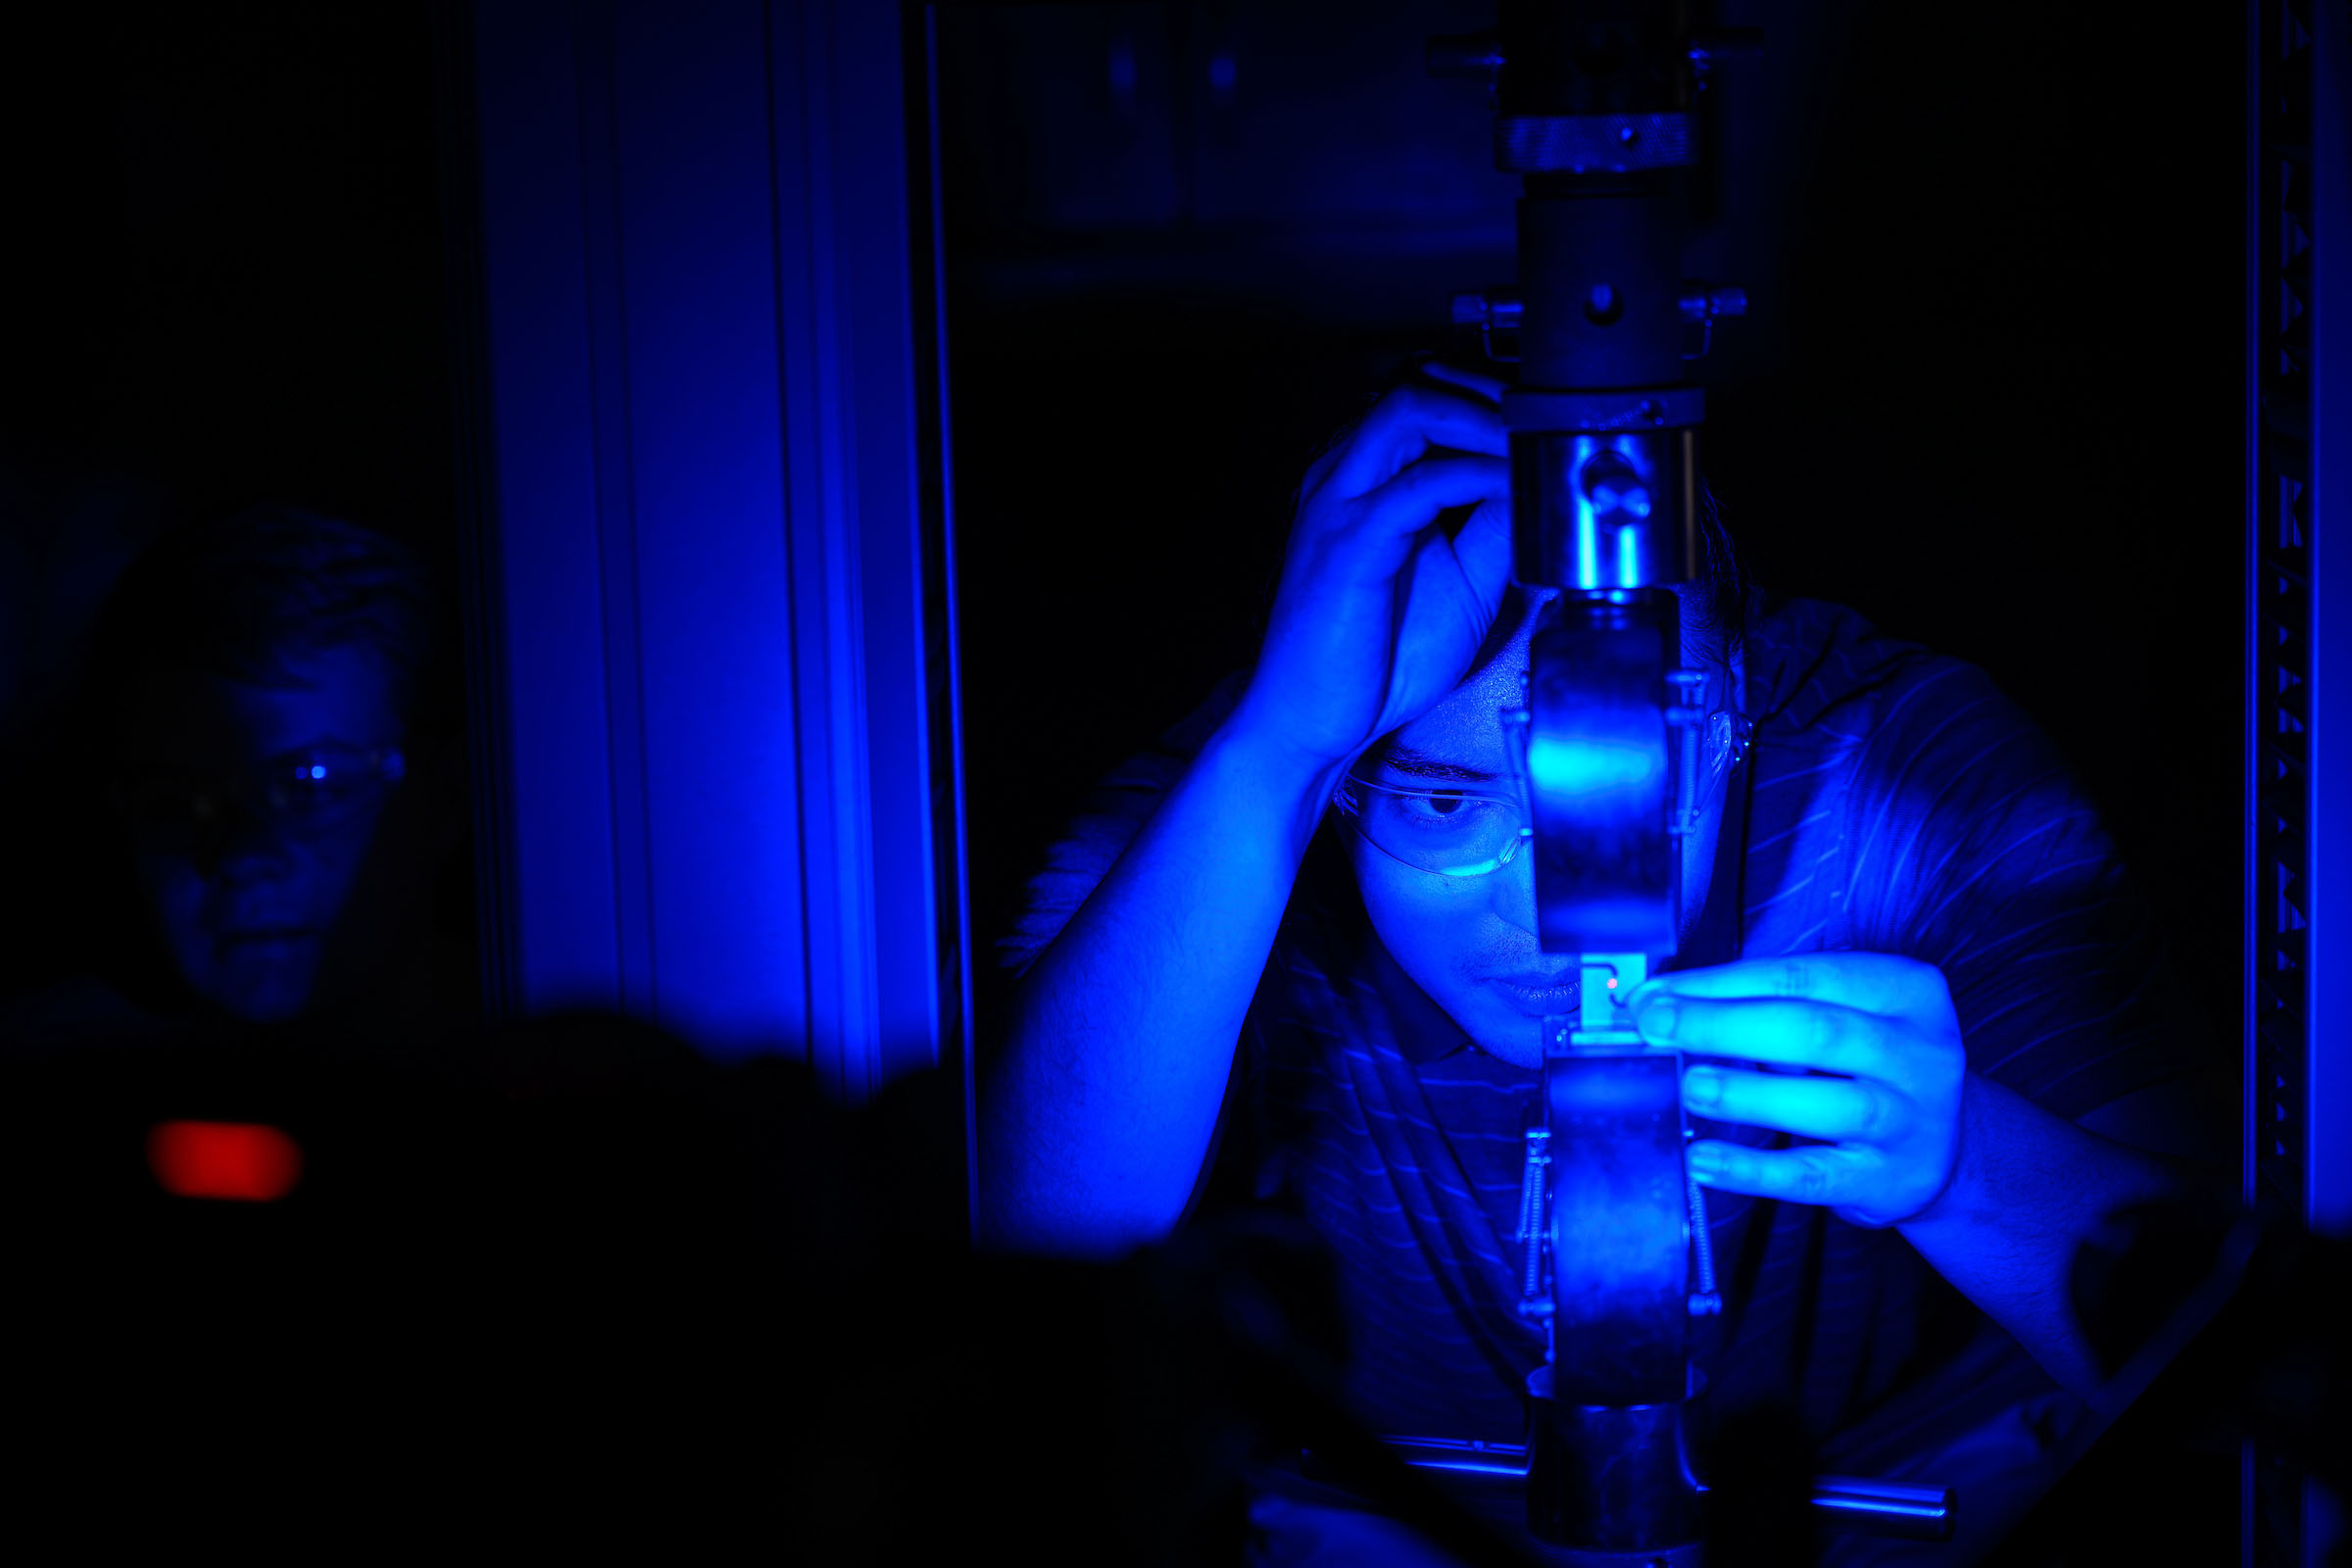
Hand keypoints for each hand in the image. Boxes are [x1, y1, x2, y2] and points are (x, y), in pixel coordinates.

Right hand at [1227, 362, 1513, 772]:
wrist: (1311, 721)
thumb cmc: (1372, 659)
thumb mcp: (1464, 582)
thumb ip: (1497, 528)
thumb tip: (1542, 483)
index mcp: (1365, 481)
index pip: (1425, 396)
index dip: (1489, 394)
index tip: (1544, 418)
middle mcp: (1346, 477)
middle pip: (1415, 380)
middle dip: (1490, 388)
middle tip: (1544, 418)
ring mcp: (1342, 504)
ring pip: (1408, 407)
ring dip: (1483, 416)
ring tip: (1531, 441)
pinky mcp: (1350, 543)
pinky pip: (1419, 483)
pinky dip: (1477, 474)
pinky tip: (1512, 487)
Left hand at [1624, 954, 1967, 1229]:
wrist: (1947, 1148)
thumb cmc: (1872, 1066)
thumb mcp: (1844, 1018)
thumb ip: (1767, 1006)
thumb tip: (1664, 1003)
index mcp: (1905, 990)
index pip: (1800, 977)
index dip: (1720, 984)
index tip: (1656, 994)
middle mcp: (1919, 1052)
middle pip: (1812, 1031)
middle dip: (1722, 1026)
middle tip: (1657, 1028)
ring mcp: (1910, 1119)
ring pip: (1823, 1102)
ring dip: (1745, 1093)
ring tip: (1689, 1086)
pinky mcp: (1888, 1179)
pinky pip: (1812, 1175)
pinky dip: (1753, 1169)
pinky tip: (1704, 1160)